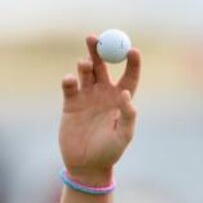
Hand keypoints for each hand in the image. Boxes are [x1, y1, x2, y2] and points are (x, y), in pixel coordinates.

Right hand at [59, 35, 140, 185]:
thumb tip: (126, 94)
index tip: (133, 50)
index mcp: (122, 99)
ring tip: (84, 64)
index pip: (129, 76)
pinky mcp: (70, 102)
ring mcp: (87, 96)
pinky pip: (69, 85)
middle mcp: (105, 94)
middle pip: (103, 66)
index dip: (132, 62)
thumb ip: (128, 115)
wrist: (87, 164)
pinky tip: (71, 81)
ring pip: (86, 72)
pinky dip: (69, 80)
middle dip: (99, 50)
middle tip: (94, 37)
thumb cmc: (110, 151)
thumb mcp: (124, 136)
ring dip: (85, 63)